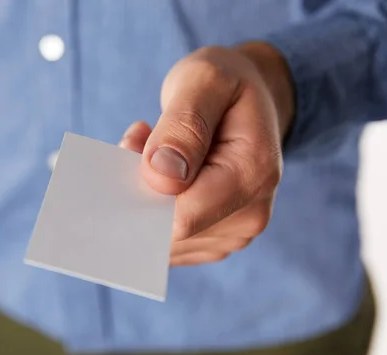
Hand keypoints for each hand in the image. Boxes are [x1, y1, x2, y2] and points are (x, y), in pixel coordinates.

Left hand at [120, 43, 293, 265]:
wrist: (249, 98)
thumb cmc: (225, 83)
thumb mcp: (205, 80)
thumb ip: (183, 126)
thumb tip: (160, 177)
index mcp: (254, 175)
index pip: (182, 217)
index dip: (144, 193)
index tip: (132, 146)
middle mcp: (250, 214)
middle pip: (169, 233)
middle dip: (140, 192)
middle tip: (139, 140)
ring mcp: (234, 232)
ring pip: (163, 241)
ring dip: (144, 199)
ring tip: (153, 149)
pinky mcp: (216, 239)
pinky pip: (168, 243)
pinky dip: (152, 211)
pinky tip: (161, 175)